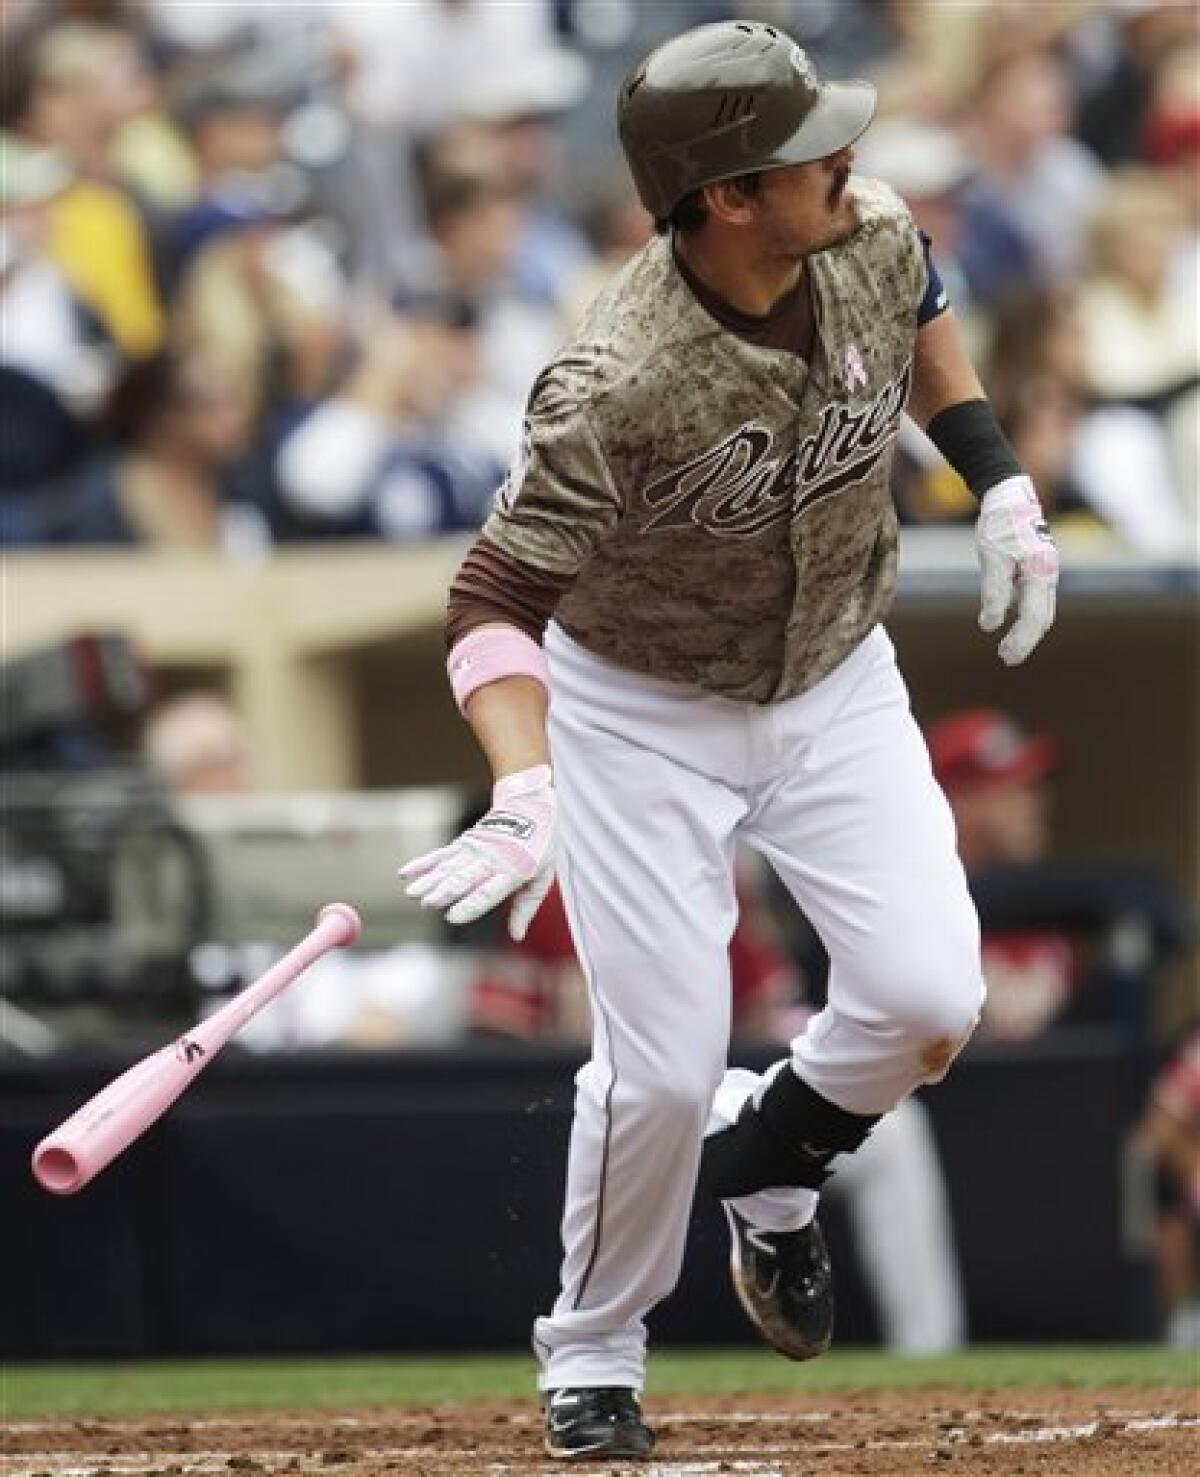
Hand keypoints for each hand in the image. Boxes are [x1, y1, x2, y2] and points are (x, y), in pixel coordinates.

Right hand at [399, 764, 555, 940]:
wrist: (530, 804)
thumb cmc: (540, 846)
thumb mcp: (543, 877)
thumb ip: (526, 907)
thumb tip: (517, 936)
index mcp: (513, 871)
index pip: (488, 892)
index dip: (470, 904)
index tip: (452, 917)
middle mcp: (491, 859)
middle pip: (463, 878)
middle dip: (444, 892)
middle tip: (426, 904)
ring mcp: (475, 849)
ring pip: (448, 867)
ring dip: (429, 880)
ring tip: (412, 893)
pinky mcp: (464, 842)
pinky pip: (441, 854)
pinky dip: (423, 863)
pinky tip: (406, 872)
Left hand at [975, 475, 1059, 665]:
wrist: (1008, 493)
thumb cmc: (999, 524)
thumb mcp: (992, 557)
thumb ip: (994, 592)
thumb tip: (990, 625)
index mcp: (1041, 573)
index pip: (1033, 617)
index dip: (1021, 640)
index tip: (1006, 656)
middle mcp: (1048, 574)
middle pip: (1042, 617)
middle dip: (1025, 640)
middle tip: (1006, 658)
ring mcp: (1045, 570)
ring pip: (1040, 609)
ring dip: (1025, 630)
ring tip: (1006, 647)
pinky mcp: (1037, 566)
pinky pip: (1034, 598)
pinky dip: (1024, 614)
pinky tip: (1007, 620)